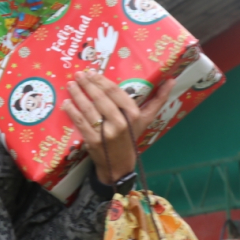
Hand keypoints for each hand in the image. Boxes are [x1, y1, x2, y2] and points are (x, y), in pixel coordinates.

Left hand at [63, 69, 174, 184]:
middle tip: (78, 74)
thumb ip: (158, 99)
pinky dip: (72, 112)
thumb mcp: (146, 119)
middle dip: (88, 85)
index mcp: (133, 114)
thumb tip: (172, 80)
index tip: (93, 73)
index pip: (116, 92)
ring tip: (71, 85)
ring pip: (89, 109)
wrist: (120, 165)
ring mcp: (106, 133)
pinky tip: (67, 103)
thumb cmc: (132, 137)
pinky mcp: (94, 141)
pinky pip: (81, 123)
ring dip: (77, 95)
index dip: (102, 81)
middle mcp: (121, 123)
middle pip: (101, 99)